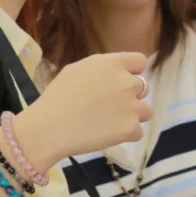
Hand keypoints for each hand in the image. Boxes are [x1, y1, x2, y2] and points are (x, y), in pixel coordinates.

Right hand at [16, 52, 152, 167]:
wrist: (49, 128)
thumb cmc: (57, 96)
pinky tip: (108, 134)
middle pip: (143, 87)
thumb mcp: (76, 69)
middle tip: (109, 106)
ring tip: (111, 122)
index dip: (131, 72)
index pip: (140, 61)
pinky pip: (137, 131)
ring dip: (133, 115)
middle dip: (130, 95)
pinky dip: (126, 134)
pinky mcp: (131, 128)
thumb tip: (116, 71)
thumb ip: (102, 67)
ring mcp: (132, 106)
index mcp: (113, 64)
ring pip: (146, 111)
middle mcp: (127, 82)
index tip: (121, 82)